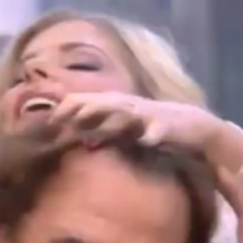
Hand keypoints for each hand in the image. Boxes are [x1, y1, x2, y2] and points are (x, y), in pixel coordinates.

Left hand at [49, 92, 242, 171]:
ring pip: (126, 111)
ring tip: (91, 118)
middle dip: (81, 107)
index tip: (47, 120)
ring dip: (108, 114)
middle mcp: (130, 105)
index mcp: (118, 105)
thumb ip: (103, 133)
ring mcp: (149, 114)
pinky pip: (160, 129)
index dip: (67, 108)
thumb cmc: (153, 128)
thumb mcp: (124, 132)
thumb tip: (80, 141)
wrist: (195, 128)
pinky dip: (153, 133)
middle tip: (59, 116)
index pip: (88, 101)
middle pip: (102, 101)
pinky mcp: (169, 126)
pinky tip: (146, 139)